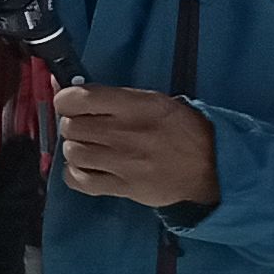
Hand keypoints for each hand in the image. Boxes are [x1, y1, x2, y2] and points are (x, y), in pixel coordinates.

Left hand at [54, 85, 219, 212]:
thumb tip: (59, 86)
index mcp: (135, 106)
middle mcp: (127, 133)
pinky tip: (89, 168)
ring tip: (92, 149)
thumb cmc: (181, 129)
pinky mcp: (125, 187)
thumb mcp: (152, 101)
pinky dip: (76, 174)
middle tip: (88, 129)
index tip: (72, 105)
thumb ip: (109, 96)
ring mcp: (125, 162)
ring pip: (73, 152)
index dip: (66, 101)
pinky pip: (80, 181)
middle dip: (74, 126)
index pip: (77, 99)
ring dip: (77, 150)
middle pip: (71, 127)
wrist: (214, 166)